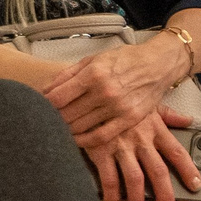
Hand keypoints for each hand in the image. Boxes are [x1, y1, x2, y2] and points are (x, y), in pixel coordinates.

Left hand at [43, 36, 189, 148]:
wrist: (160, 63)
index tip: (40, 106)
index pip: (57, 97)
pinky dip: (83, 141)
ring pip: (79, 127)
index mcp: (94, 74)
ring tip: (61, 126)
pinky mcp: (129, 118)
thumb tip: (45, 90)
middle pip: (66, 114)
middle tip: (48, 118)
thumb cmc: (127, 59)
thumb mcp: (95, 59)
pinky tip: (76, 138)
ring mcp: (118, 107)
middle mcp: (105, 91)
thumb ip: (68, 74)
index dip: (44, 104)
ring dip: (66, 128)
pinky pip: (100, 137)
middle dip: (53, 117)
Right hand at [87, 107, 198, 200]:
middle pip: (158, 171)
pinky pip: (108, 179)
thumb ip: (169, 115)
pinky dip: (112, 194)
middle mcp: (141, 140)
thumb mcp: (148, 104)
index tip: (196, 185)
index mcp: (155, 129)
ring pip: (135, 179)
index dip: (188, 170)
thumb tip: (188, 120)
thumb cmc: (121, 102)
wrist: (90, 95)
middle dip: (165, 193)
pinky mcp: (100, 152)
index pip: (177, 152)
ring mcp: (120, 147)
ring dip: (139, 198)